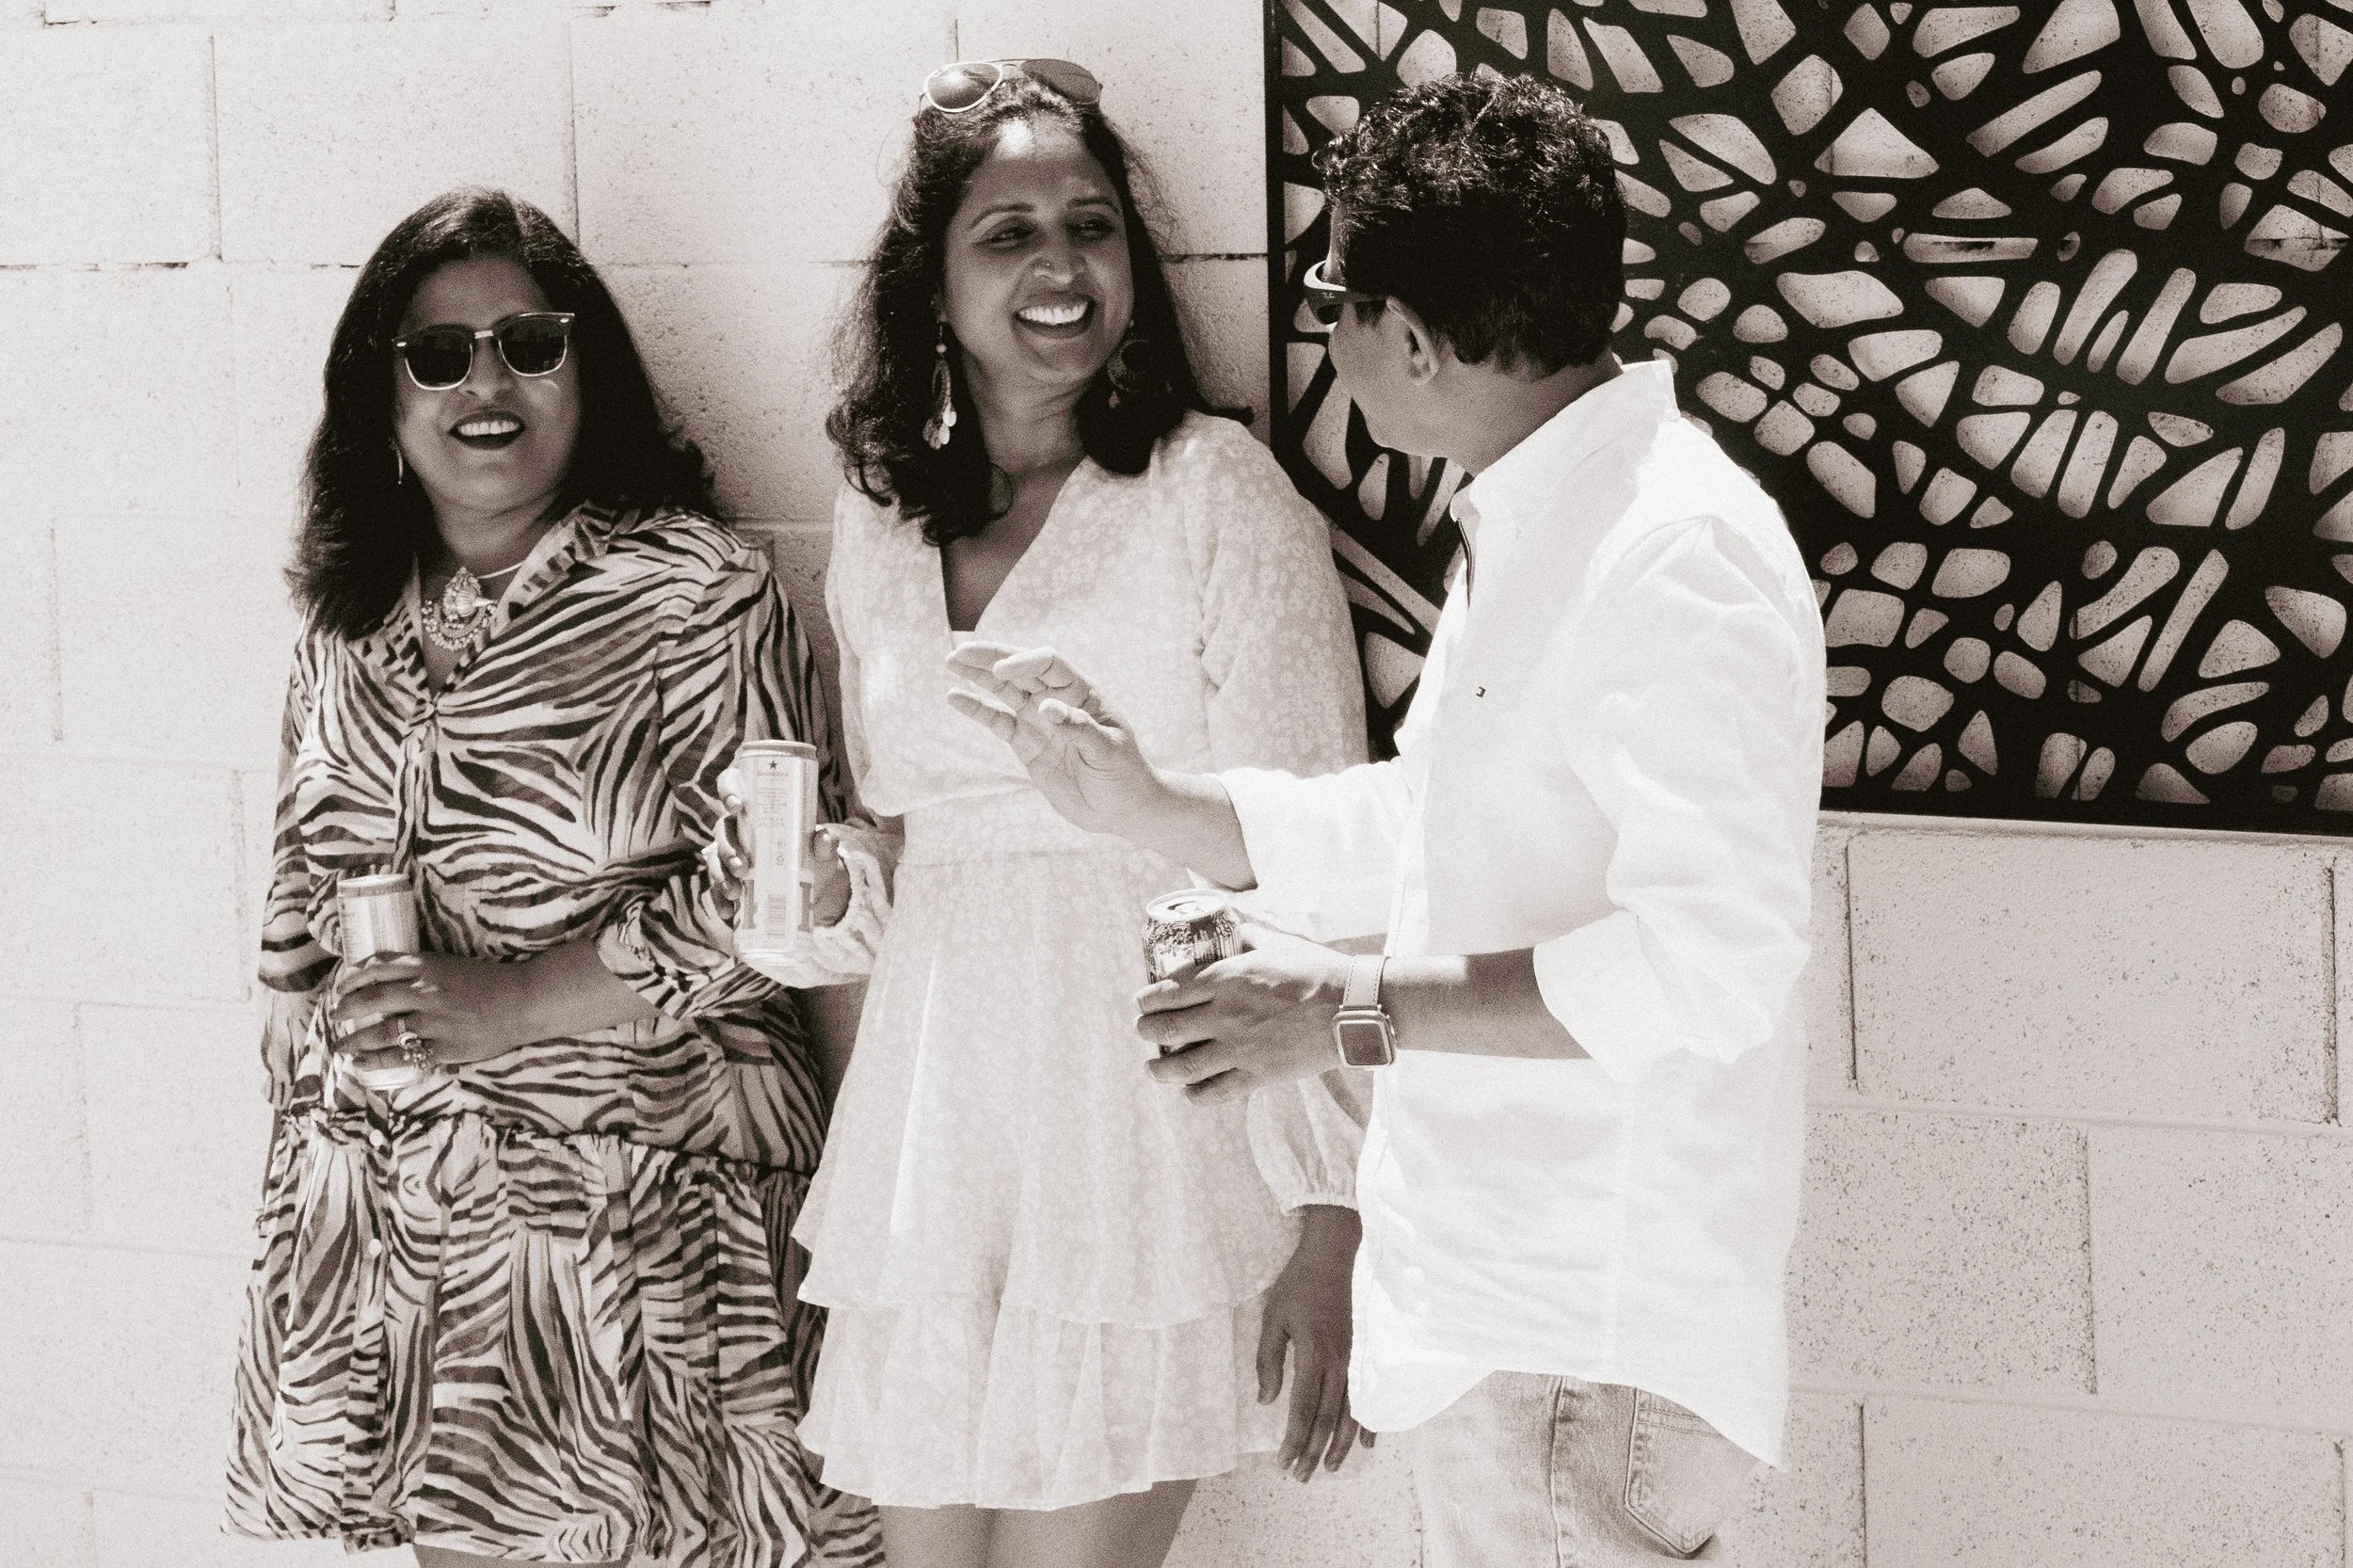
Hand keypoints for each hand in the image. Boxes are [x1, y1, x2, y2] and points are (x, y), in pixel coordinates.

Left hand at [328, 952, 538, 1074]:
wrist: (524, 1002)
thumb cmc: (489, 983)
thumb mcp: (451, 966)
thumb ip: (421, 973)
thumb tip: (383, 983)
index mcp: (428, 966)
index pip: (378, 967)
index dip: (353, 977)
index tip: (340, 987)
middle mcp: (427, 991)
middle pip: (374, 998)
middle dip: (347, 1008)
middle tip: (335, 1016)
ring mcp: (435, 1021)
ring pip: (383, 1031)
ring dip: (355, 1039)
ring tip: (341, 1045)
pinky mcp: (445, 1046)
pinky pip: (404, 1056)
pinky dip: (377, 1061)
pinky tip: (361, 1064)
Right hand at [708, 772, 851, 928]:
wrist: (809, 890)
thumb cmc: (810, 858)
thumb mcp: (822, 852)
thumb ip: (825, 844)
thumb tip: (824, 839)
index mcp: (756, 810)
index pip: (734, 787)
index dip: (729, 789)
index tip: (738, 805)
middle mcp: (738, 829)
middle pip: (722, 830)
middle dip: (728, 847)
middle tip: (743, 866)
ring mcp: (728, 855)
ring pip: (714, 859)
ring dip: (721, 875)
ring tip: (736, 892)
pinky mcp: (726, 880)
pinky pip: (714, 888)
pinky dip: (719, 899)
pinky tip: (728, 911)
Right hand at [944, 642, 1169, 837]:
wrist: (1120, 808)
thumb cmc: (1124, 774)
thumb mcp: (1109, 751)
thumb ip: (1079, 728)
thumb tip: (1046, 707)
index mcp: (1082, 692)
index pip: (1048, 664)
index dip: (1024, 661)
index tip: (1002, 671)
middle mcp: (1057, 699)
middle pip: (1020, 669)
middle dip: (991, 658)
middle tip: (960, 653)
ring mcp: (1038, 720)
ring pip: (1004, 690)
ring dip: (978, 676)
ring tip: (950, 662)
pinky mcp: (1026, 743)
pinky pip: (997, 721)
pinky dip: (976, 709)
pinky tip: (954, 696)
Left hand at [1140, 924, 1352, 1102]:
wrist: (1353, 1007)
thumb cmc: (1315, 969)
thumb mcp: (1275, 942)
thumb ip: (1246, 937)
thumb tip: (1230, 928)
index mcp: (1225, 979)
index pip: (1169, 992)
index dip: (1146, 999)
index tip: (1141, 1001)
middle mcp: (1225, 1016)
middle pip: (1168, 1029)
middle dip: (1146, 1030)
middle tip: (1142, 1030)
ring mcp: (1240, 1048)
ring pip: (1184, 1066)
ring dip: (1160, 1069)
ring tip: (1152, 1068)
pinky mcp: (1259, 1075)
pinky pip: (1218, 1091)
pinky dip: (1197, 1094)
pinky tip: (1188, 1092)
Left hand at [1259, 1204, 1371, 1480]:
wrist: (1333, 1256)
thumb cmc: (1297, 1285)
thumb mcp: (1273, 1317)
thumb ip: (1268, 1359)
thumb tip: (1266, 1401)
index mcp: (1314, 1353)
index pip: (1304, 1408)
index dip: (1294, 1439)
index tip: (1283, 1463)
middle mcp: (1338, 1362)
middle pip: (1328, 1418)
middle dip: (1314, 1451)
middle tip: (1300, 1477)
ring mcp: (1354, 1359)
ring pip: (1351, 1412)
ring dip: (1341, 1445)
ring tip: (1329, 1469)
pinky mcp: (1361, 1354)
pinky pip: (1367, 1395)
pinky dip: (1369, 1422)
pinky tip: (1369, 1443)